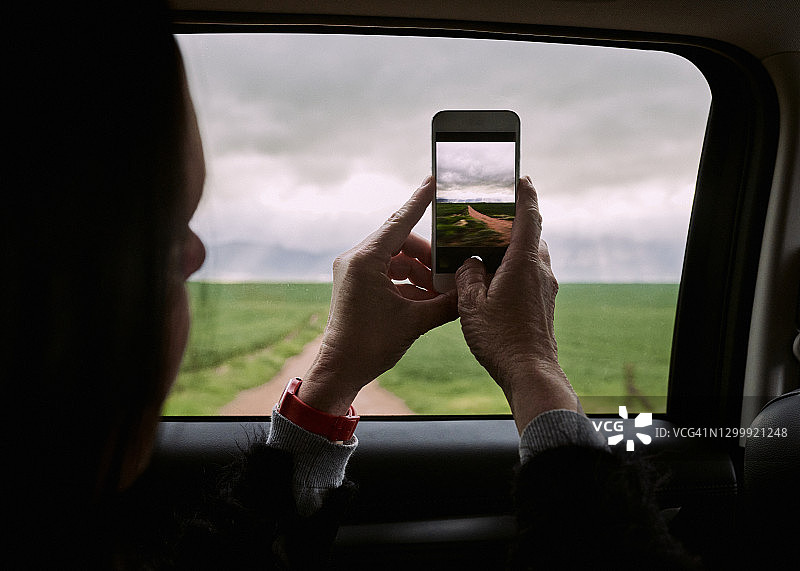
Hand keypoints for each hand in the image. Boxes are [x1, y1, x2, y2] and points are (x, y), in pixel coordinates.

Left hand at [299, 176, 458, 414]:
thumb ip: (445, 304)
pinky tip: (428, 300)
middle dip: (429, 256)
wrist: (340, 371)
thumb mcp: (415, 322)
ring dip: (420, 273)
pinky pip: (388, 274)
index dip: (420, 201)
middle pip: (401, 242)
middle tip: (450, 271)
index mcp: (365, 260)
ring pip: (396, 259)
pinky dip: (409, 283)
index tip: (434, 180)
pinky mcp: (356, 284)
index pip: (400, 221)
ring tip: (442, 291)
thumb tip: (470, 293)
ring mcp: (354, 271)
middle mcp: (356, 260)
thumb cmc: (370, 346)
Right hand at [456, 176, 580, 432]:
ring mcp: (546, 287)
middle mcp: (540, 270)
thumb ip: (468, 274)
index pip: (528, 217)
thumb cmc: (500, 338)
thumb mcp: (471, 304)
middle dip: (512, 225)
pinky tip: (494, 283)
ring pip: (531, 257)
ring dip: (513, 250)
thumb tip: (470, 261)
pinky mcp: (544, 303)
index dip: (524, 195)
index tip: (522, 178)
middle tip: (489, 220)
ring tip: (487, 253)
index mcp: (524, 263)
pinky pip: (531, 275)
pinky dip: (515, 269)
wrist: (530, 373)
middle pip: (530, 236)